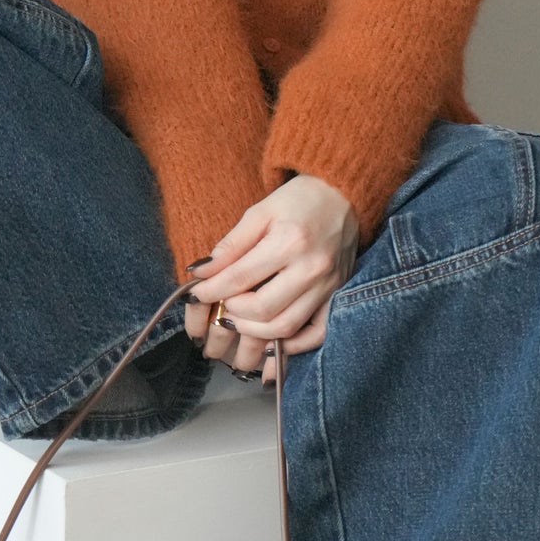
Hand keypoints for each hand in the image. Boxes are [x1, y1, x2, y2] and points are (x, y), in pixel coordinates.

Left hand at [183, 173, 360, 384]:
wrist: (344, 194)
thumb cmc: (300, 199)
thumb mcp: (260, 212)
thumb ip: (232, 244)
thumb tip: (202, 272)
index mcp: (289, 241)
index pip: (240, 277)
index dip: (212, 290)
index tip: (195, 294)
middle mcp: (312, 267)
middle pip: (263, 309)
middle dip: (233, 312)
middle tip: (221, 306)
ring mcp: (329, 285)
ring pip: (287, 326)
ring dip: (255, 332)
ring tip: (239, 322)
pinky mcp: (339, 294)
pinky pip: (317, 333)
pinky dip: (294, 345)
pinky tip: (273, 342)